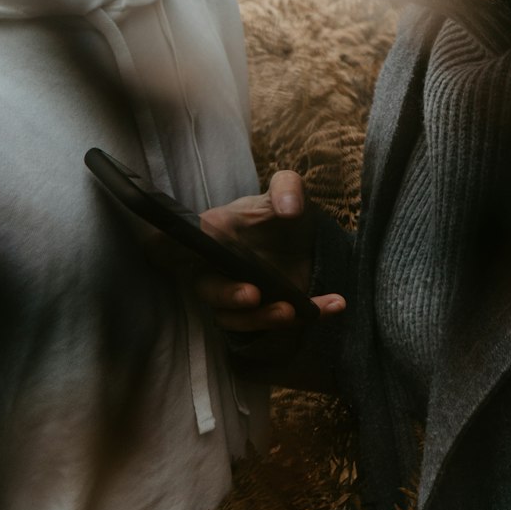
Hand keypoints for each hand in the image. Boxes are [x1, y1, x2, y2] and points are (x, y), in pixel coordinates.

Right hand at [195, 170, 345, 332]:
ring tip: (295, 311)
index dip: (174, 257)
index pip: (180, 250)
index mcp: (212, 238)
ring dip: (265, 319)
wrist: (303, 232)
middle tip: (253, 295)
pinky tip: (335, 304)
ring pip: (241, 319)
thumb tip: (289, 208)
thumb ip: (286, 187)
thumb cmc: (280, 209)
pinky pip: (282, 321)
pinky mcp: (271, 311)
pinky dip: (310, 316)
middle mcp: (220, 272)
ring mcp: (243, 296)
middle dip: (229, 299)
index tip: (181, 261)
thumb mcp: (286, 188)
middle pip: (212, 294)